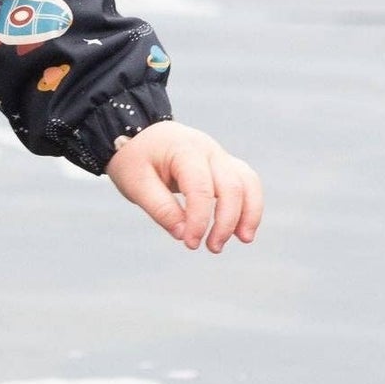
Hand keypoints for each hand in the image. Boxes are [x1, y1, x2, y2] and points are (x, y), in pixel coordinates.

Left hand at [103, 120, 261, 251]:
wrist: (139, 135)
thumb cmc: (135, 159)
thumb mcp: (136, 184)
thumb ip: (160, 209)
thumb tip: (184, 234)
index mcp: (183, 150)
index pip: (200, 188)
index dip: (199, 219)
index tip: (191, 243)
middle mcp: (208, 150)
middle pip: (231, 186)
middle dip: (227, 221)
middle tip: (213, 248)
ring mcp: (220, 156)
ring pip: (247, 182)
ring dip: (248, 213)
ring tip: (243, 239)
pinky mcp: (224, 165)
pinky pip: (247, 183)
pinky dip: (249, 205)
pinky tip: (242, 228)